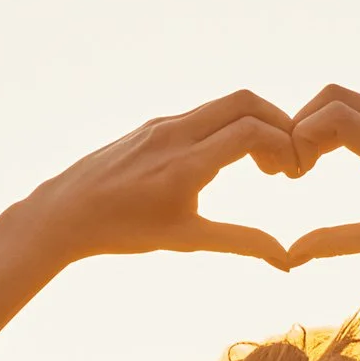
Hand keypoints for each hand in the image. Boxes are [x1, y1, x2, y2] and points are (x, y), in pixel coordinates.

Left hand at [25, 90, 300, 270]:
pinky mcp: (152, 125)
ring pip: (222, 105)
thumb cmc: (124, 230)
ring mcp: (162, 124)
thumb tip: (286, 259)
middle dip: (278, 122)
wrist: (66, 212)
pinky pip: (201, 114)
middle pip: (244, 102)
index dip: (284, 145)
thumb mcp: (187, 239)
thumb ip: (240, 241)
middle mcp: (175, 133)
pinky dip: (227, 127)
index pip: (251, 131)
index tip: (293, 172)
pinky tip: (229, 157)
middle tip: (288, 159)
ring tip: (264, 164)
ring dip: (254, 124)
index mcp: (185, 163)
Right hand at [284, 85, 359, 268]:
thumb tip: (292, 256)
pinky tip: (342, 159)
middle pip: (335, 96)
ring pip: (353, 102)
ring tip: (313, 164)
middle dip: (304, 122)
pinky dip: (345, 127)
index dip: (301, 135)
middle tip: (297, 162)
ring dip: (324, 124)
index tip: (297, 171)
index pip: (332, 115)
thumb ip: (337, 242)